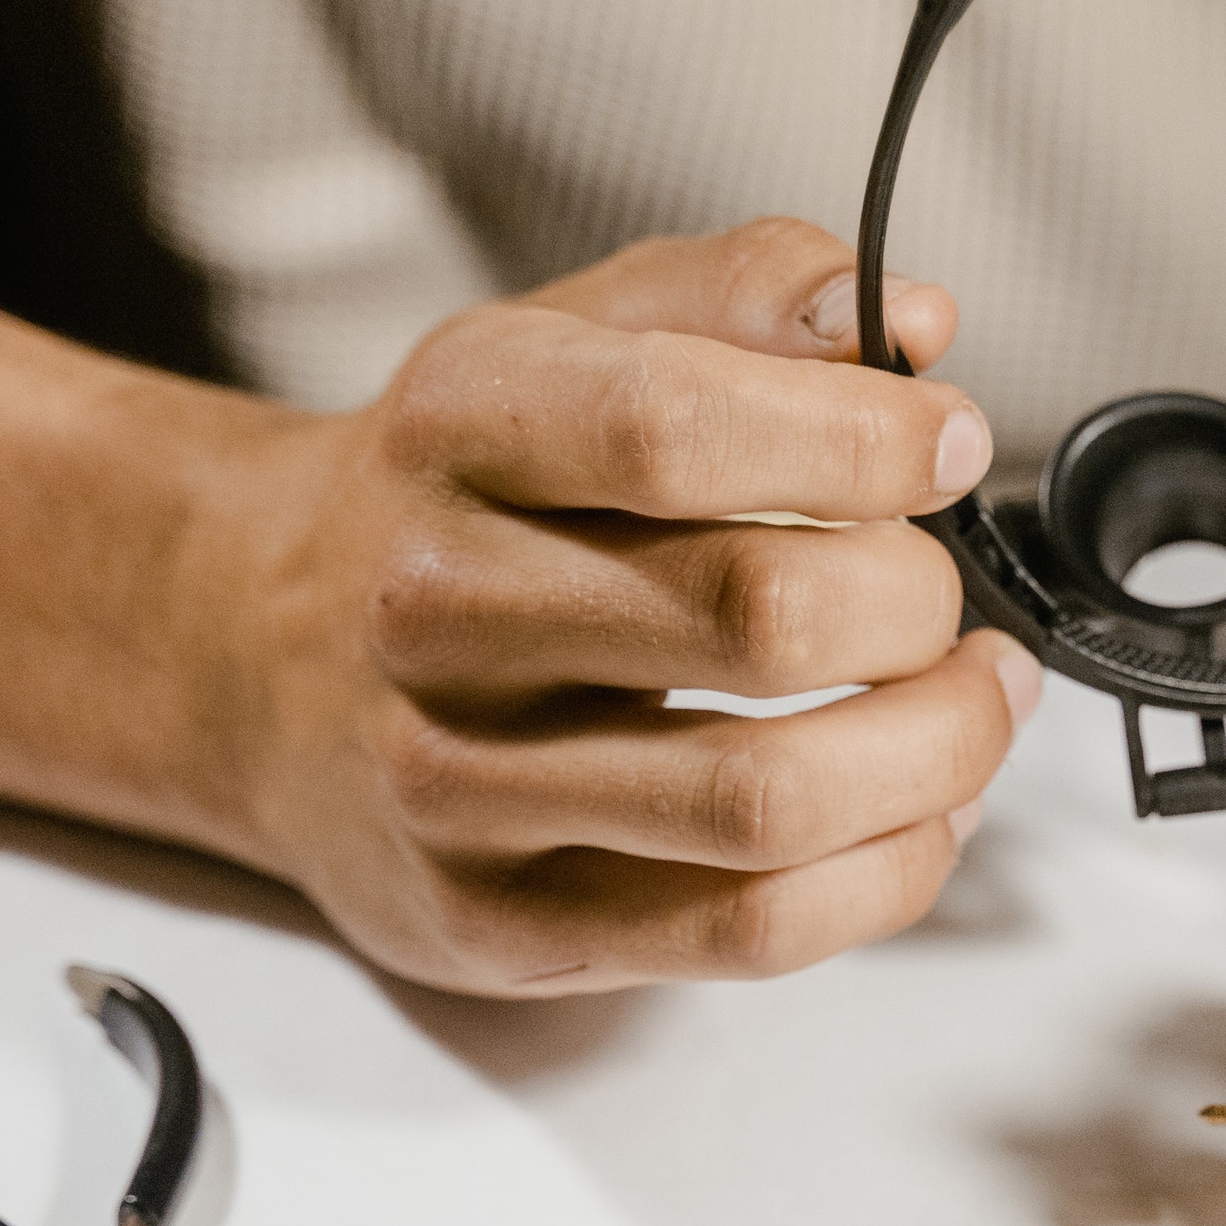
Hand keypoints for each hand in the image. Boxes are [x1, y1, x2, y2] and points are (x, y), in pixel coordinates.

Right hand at [211, 219, 1039, 994]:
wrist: (252, 649)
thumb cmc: (454, 488)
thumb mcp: (572, 332)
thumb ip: (750, 295)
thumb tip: (911, 326)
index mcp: (462, 425)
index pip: (678, 428)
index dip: (862, 440)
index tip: (946, 445)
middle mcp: (437, 604)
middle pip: (759, 615)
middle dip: (917, 603)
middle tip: (941, 591)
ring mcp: (455, 783)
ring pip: (769, 799)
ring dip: (938, 749)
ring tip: (974, 697)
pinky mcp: (499, 921)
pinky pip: (750, 930)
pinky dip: (890, 869)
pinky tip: (923, 806)